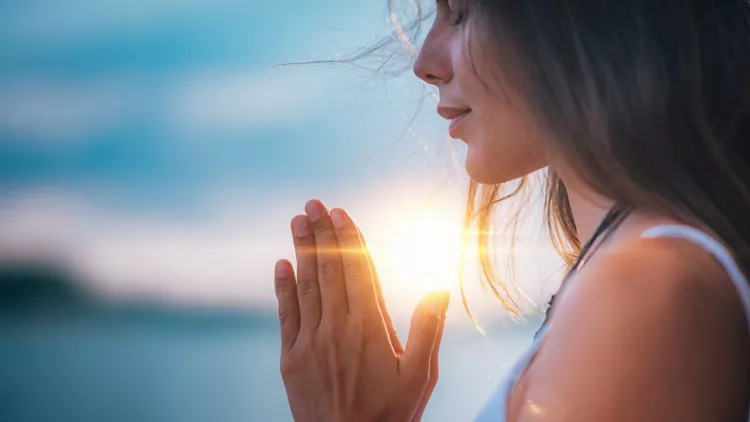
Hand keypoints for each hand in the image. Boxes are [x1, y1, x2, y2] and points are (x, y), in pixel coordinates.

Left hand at [274, 200, 449, 421]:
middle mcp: (337, 328)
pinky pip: (286, 314)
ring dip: (301, 250)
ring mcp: (310, 341)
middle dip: (321, 233)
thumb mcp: (420, 375)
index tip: (341, 212)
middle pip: (329, 270)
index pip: (358, 271)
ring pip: (306, 285)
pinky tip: (281, 264)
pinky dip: (283, 287)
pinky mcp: (291, 358)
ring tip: (297, 221)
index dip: (348, 238)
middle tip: (313, 203)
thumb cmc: (390, 414)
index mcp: (370, 327)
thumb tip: (439, 287)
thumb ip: (428, 329)